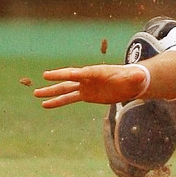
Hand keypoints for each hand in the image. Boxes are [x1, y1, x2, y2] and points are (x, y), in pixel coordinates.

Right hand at [34, 64, 150, 107]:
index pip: (83, 72)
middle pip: (70, 78)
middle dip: (57, 78)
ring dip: (51, 92)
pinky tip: (46, 105)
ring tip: (36, 93)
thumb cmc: (132, 78)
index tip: (58, 74)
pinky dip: (57, 102)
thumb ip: (135, 76)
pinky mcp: (86, 95)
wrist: (131, 83)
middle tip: (43, 78)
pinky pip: (69, 98)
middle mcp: (88, 78)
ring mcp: (85, 86)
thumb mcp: (134, 78)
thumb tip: (139, 75)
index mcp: (97, 72)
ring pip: (65, 89)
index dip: (72, 73)